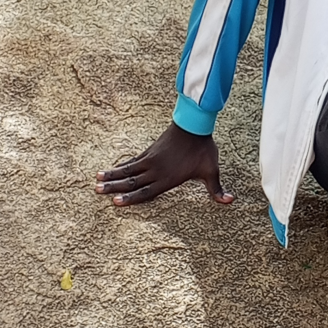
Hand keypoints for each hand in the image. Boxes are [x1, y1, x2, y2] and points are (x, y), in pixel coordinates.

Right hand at [95, 121, 233, 206]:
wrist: (195, 125)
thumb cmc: (203, 150)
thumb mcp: (212, 171)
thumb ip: (217, 189)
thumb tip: (231, 201)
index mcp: (168, 178)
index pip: (146, 192)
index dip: (131, 198)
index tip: (115, 202)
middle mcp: (156, 170)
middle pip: (132, 181)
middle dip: (114, 188)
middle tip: (97, 191)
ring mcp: (151, 159)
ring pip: (128, 170)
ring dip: (112, 176)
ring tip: (96, 180)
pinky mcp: (150, 150)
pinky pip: (132, 160)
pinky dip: (121, 165)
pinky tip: (112, 168)